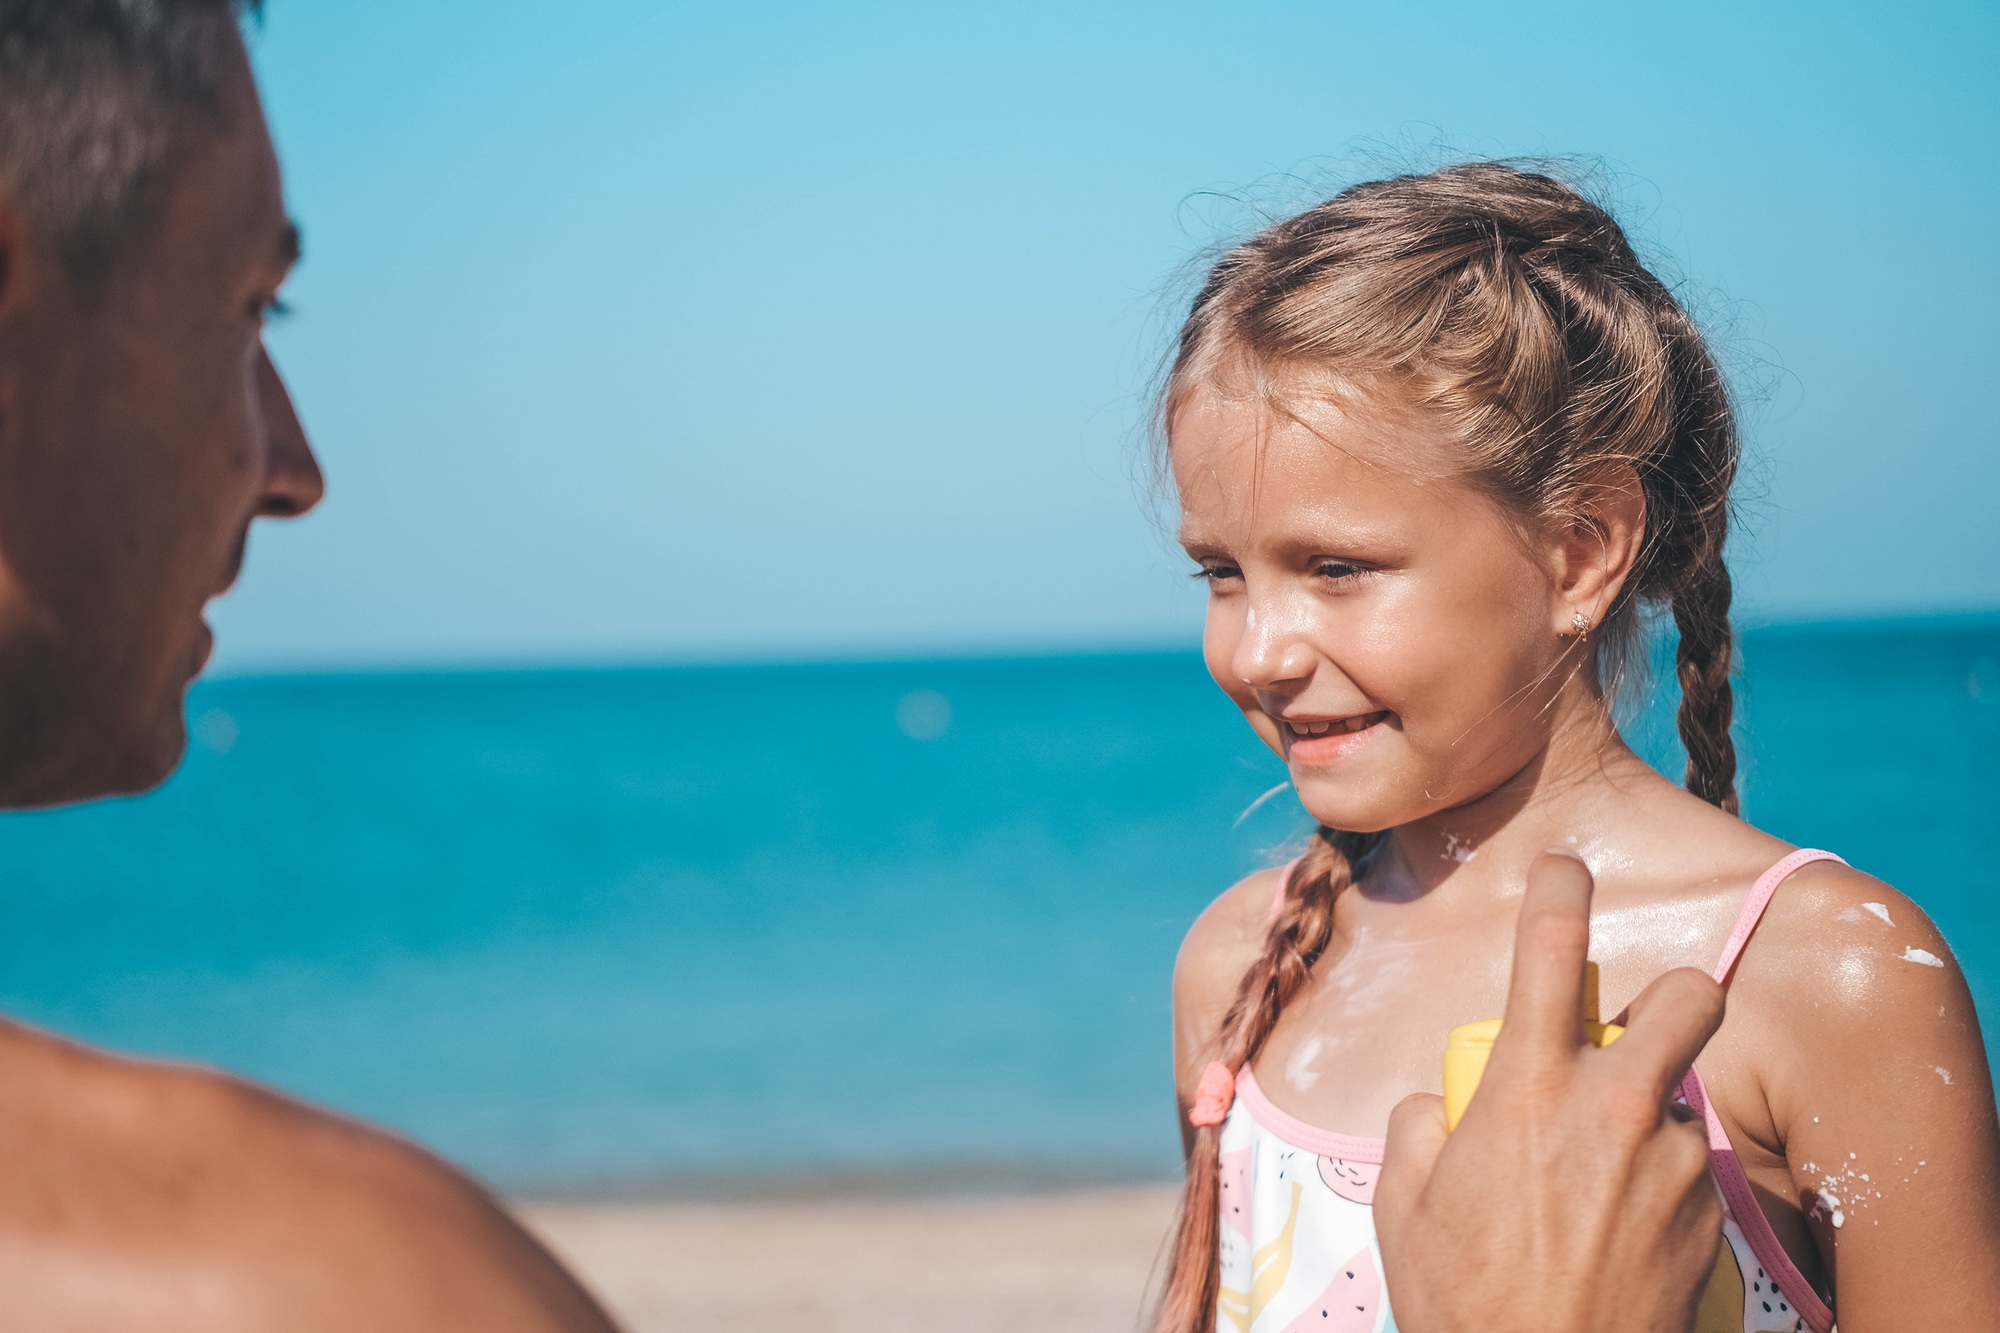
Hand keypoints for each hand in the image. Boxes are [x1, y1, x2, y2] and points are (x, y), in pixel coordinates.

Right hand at [1373, 851, 1726, 1332]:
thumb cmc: (1464, 1300)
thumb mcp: (1404, 1202)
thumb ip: (1423, 1125)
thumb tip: (1446, 1103)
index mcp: (1527, 1088)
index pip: (1550, 952)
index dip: (1560, 893)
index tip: (1565, 869)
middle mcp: (1613, 1108)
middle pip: (1689, 997)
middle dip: (1673, 997)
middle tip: (1638, 1031)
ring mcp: (1670, 1162)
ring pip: (1677, 1100)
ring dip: (1645, 1121)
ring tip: (1597, 1186)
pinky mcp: (1706, 1216)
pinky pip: (1684, 1173)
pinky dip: (1653, 1189)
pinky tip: (1615, 1236)